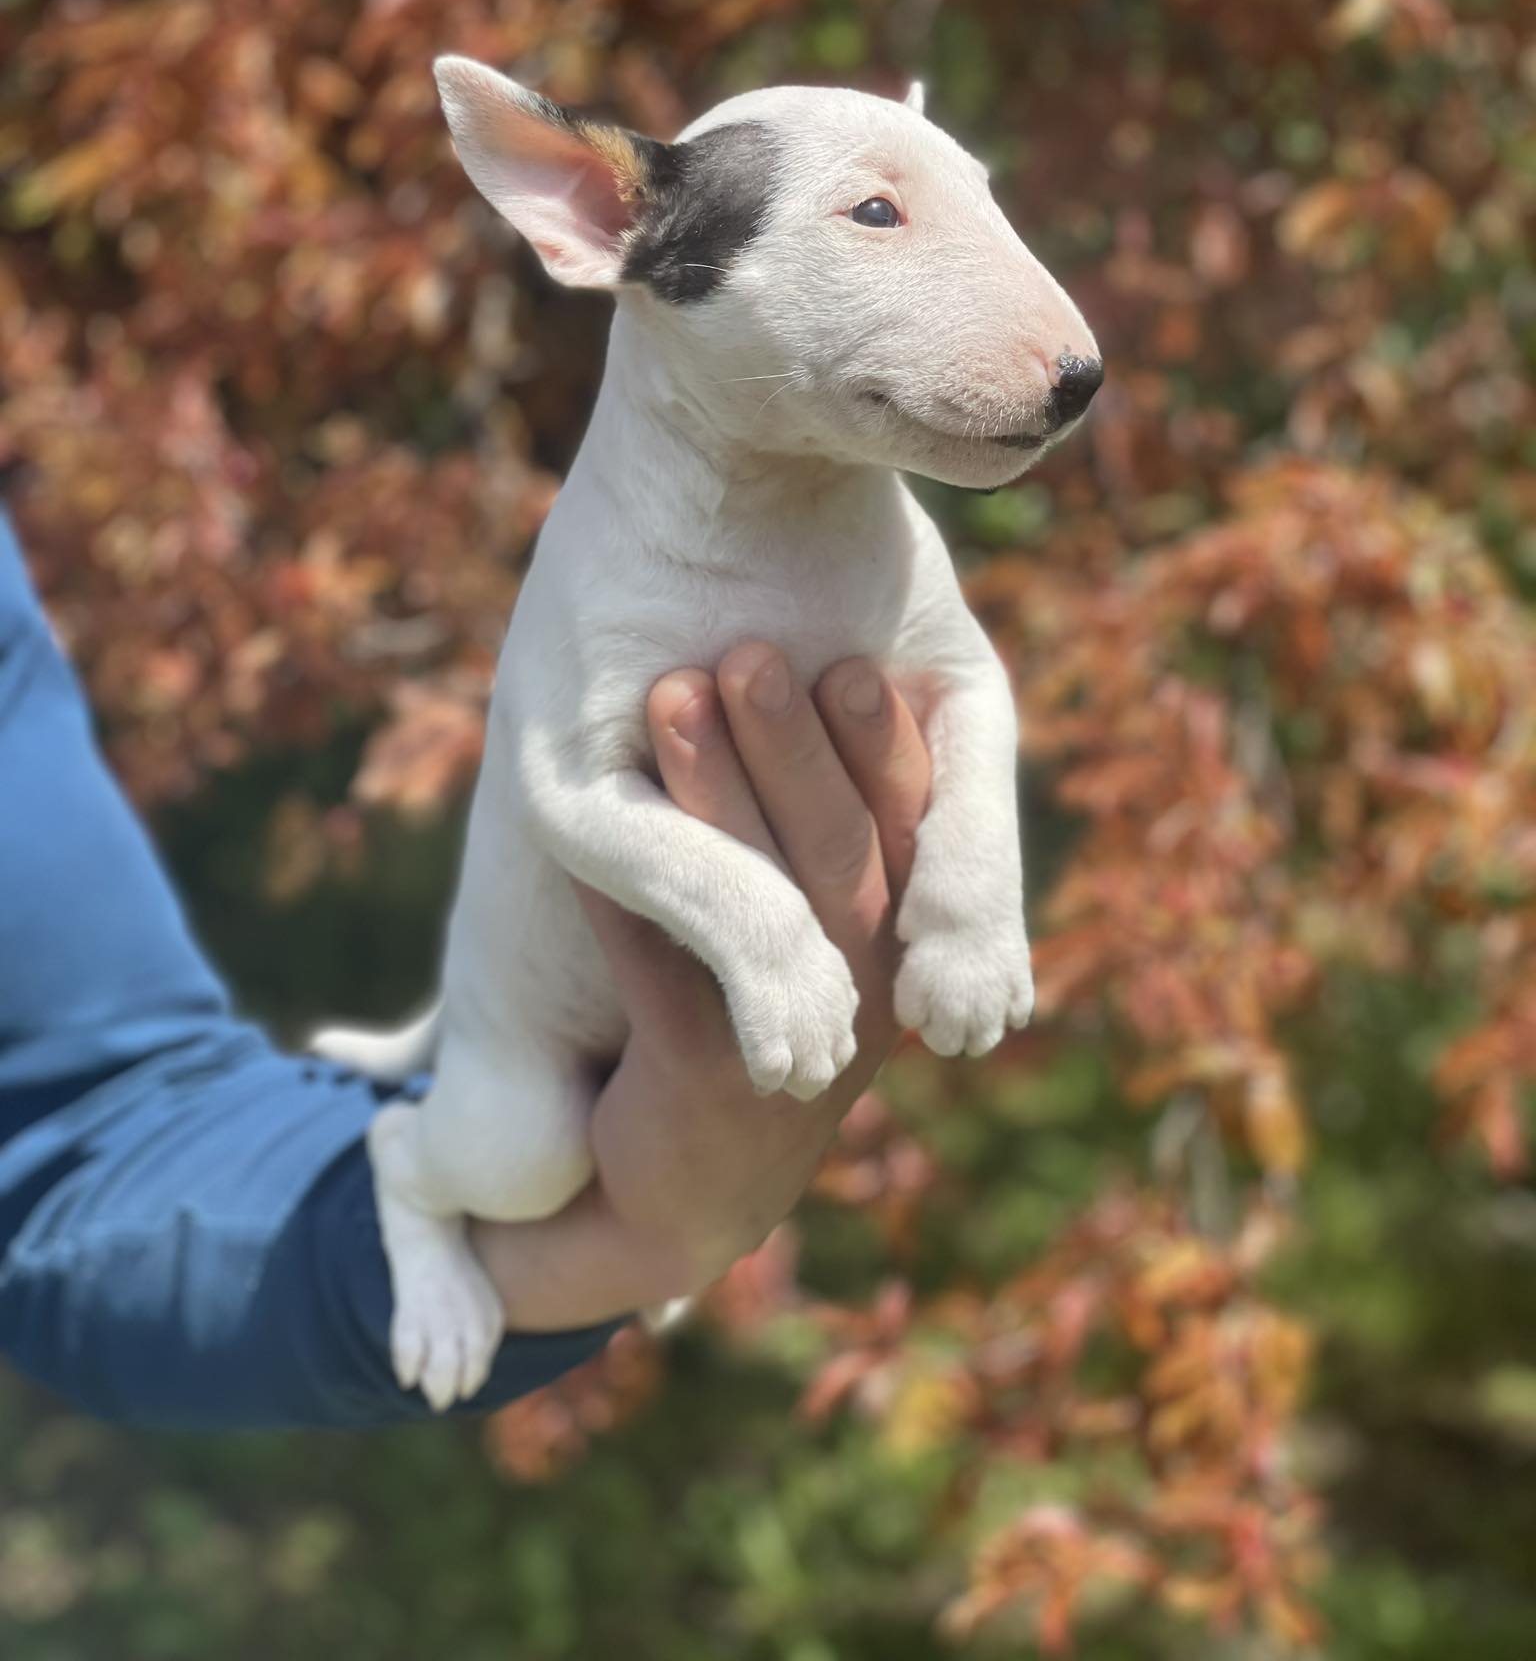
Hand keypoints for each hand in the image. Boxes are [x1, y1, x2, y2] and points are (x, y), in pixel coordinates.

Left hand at [468, 644, 930, 1329]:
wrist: (680, 1184)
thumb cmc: (744, 1008)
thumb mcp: (808, 914)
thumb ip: (815, 814)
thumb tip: (799, 651)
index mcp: (906, 927)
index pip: (914, 816)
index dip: (881, 736)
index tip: (850, 647)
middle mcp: (877, 981)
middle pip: (843, 846)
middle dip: (798, 745)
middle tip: (755, 651)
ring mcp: (803, 1032)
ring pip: (763, 897)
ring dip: (719, 793)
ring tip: (676, 694)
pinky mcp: (712, 1071)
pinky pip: (663, 962)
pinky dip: (628, 886)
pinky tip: (591, 810)